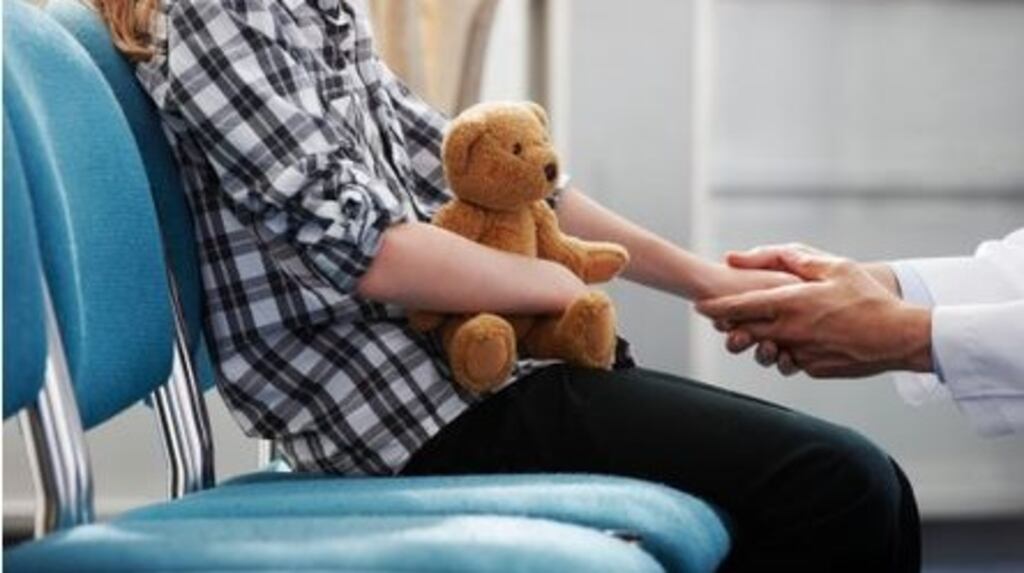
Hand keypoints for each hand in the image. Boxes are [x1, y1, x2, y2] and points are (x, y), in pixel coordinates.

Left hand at [696, 246, 933, 377]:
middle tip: (724, 319)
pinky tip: (802, 339)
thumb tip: (744, 255)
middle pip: (743, 332)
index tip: (698, 306)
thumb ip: (788, 259)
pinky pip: (789, 360)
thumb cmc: (867, 297)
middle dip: (730, 326)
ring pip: (763, 350)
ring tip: (767, 329)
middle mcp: (789, 332)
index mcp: (791, 304)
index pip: (738, 308)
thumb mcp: (832, 267)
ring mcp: (799, 354)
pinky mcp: (811, 369)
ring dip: (759, 341)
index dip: (714, 308)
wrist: (899, 337)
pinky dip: (788, 350)